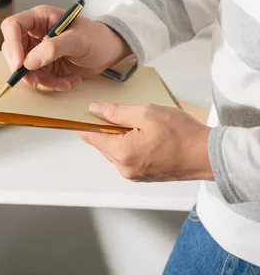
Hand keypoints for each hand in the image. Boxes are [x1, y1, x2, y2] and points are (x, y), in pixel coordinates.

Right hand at [1, 4, 131, 91]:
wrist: (110, 51)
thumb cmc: (97, 37)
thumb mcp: (78, 40)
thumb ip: (53, 48)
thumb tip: (28, 62)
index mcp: (40, 18)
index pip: (12, 26)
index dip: (12, 44)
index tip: (20, 64)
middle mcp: (35, 33)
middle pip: (14, 51)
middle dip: (25, 70)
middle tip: (38, 81)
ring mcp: (39, 51)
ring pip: (25, 70)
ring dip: (42, 81)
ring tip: (64, 83)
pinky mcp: (46, 66)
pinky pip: (39, 79)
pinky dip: (52, 85)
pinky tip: (70, 81)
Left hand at [79, 103, 213, 181]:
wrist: (207, 154)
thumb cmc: (180, 133)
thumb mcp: (146, 113)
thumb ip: (117, 112)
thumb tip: (95, 109)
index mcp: (122, 153)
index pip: (91, 137)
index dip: (83, 123)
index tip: (77, 113)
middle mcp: (125, 168)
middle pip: (103, 144)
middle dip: (104, 128)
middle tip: (112, 110)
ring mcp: (135, 174)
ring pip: (116, 150)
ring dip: (119, 136)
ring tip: (135, 120)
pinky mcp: (145, 175)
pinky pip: (128, 157)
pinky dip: (129, 144)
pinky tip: (143, 133)